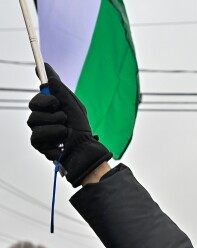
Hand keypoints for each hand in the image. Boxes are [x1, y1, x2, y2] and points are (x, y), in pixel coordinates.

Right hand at [27, 63, 111, 186]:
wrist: (84, 150)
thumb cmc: (81, 128)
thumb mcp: (73, 105)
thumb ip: (59, 88)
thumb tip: (47, 69)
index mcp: (51, 108)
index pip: (38, 98)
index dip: (44, 97)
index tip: (54, 101)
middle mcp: (42, 117)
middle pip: (33, 106)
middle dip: (51, 111)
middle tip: (64, 117)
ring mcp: (39, 130)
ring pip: (34, 121)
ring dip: (55, 126)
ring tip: (66, 132)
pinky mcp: (38, 143)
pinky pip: (36, 136)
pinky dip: (53, 138)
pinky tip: (61, 143)